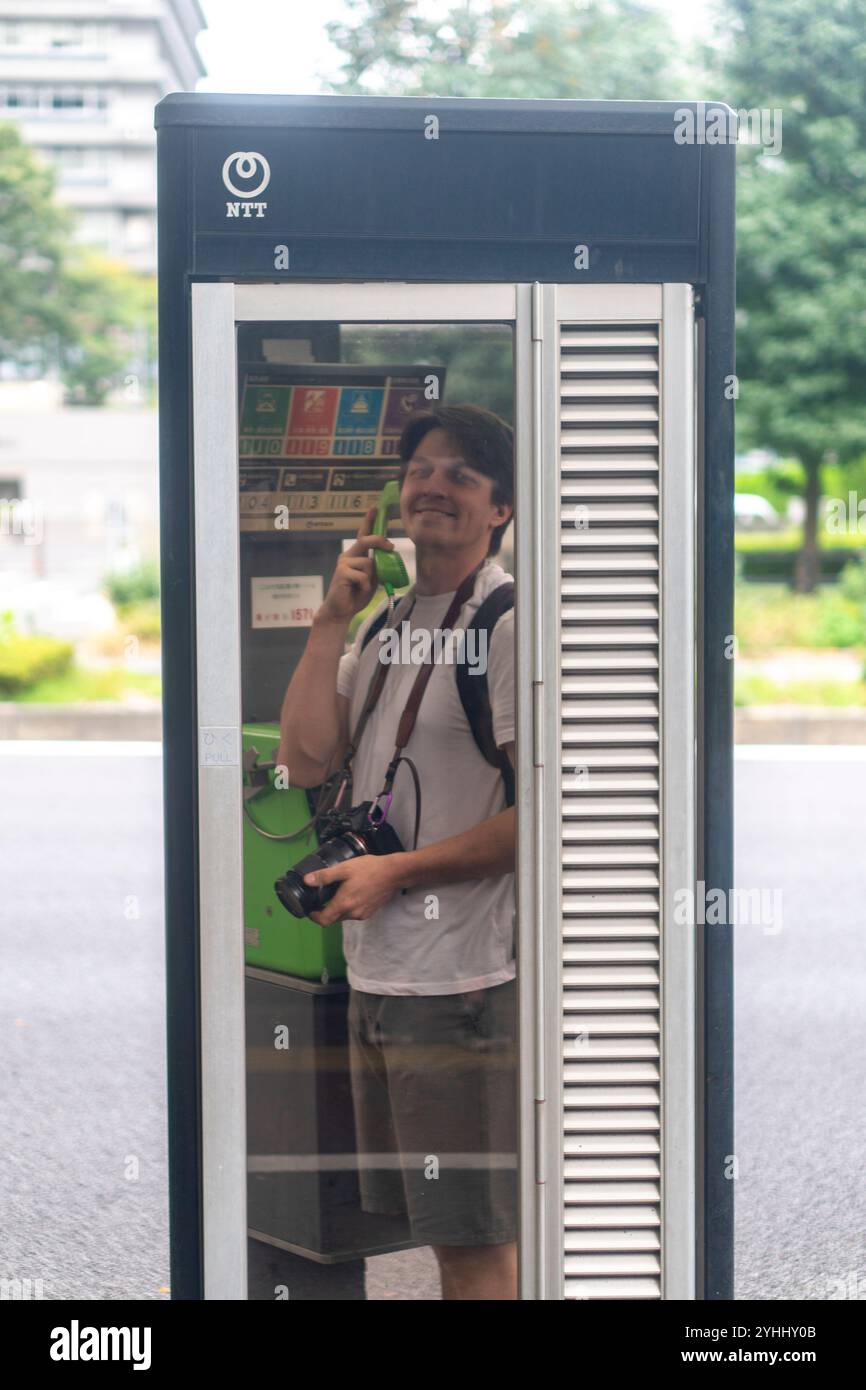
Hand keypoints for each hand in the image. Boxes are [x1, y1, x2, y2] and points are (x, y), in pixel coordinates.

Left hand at [305, 853, 405, 926]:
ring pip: (344, 917)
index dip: (314, 917)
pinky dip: (348, 908)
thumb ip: (325, 876)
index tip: (310, 909)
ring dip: (337, 909)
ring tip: (336, 894)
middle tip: (320, 900)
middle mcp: (352, 913)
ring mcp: (362, 914)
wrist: (394, 873)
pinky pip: (354, 914)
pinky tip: (351, 894)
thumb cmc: (369, 869)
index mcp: (344, 904)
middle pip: (333, 919)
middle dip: (324, 912)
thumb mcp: (344, 868)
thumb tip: (307, 880)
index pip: (323, 920)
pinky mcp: (370, 912)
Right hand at [317, 505, 395, 622]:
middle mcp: (347, 556)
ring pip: (368, 564)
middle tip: (391, 546)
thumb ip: (376, 566)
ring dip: (371, 579)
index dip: (368, 521)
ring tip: (363, 588)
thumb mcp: (371, 578)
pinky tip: (357, 591)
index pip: (363, 535)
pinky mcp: (341, 573)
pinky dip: (365, 586)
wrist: (341, 610)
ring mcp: (343, 563)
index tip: (375, 508)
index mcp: (355, 555)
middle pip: (365, 541)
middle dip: (379, 541)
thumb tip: (387, 555)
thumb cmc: (356, 594)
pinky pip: (363, 576)